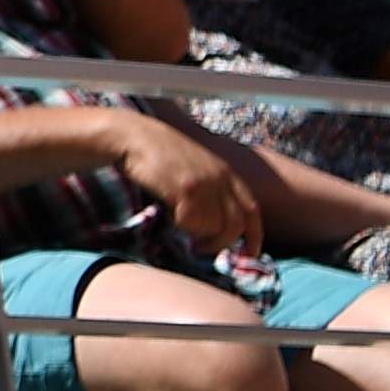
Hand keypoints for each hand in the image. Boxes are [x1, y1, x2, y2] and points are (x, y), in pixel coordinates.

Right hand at [110, 110, 261, 257]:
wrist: (134, 135)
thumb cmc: (160, 154)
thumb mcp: (197, 167)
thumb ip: (213, 190)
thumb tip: (221, 228)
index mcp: (226, 172)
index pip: (251, 211)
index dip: (255, 236)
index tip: (250, 254)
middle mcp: (220, 178)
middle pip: (234, 226)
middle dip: (220, 244)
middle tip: (201, 248)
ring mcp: (205, 184)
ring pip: (212, 228)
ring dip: (195, 233)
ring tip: (178, 218)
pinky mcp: (186, 190)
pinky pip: (190, 223)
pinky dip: (179, 224)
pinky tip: (167, 210)